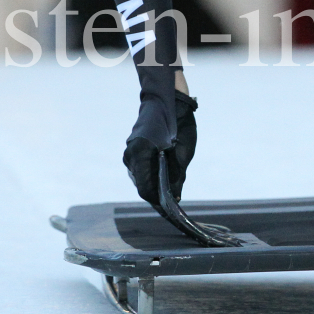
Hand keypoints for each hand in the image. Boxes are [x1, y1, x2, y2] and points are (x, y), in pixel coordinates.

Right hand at [123, 92, 197, 206]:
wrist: (169, 100)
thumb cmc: (179, 124)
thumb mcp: (183, 152)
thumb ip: (177, 176)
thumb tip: (175, 198)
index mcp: (140, 154)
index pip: (145, 188)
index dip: (158, 202)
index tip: (171, 213)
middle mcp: (130, 155)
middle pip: (142, 184)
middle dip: (157, 196)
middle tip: (174, 207)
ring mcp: (130, 152)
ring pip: (141, 177)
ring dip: (155, 186)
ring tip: (172, 195)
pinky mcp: (135, 149)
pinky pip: (142, 169)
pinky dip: (153, 176)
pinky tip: (166, 180)